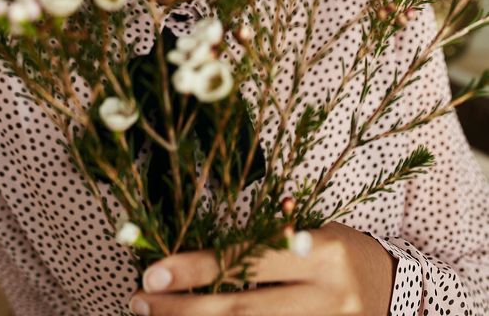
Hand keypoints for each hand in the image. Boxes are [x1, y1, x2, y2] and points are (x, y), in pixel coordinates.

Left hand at [129, 221, 396, 314]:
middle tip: (140, 301)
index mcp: (322, 252)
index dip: (199, 267)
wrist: (399, 294)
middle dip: (184, 308)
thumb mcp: (319, 230)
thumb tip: (218, 241)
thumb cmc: (347, 252)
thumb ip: (277, 235)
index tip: (155, 271)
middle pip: (242, 309)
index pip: (249, 260)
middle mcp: (324, 296)